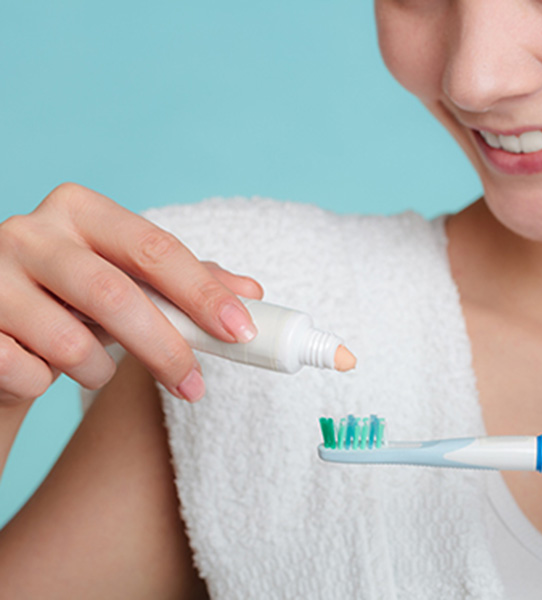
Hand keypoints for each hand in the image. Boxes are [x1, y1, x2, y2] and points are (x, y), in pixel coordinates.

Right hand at [0, 182, 262, 404]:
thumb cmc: (70, 298)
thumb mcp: (126, 280)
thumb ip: (184, 283)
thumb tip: (252, 291)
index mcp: (80, 210)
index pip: (155, 249)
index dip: (203, 293)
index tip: (241, 331)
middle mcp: (29, 232)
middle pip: (115, 296)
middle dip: (165, 349)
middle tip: (194, 386)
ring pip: (69, 343)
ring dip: (96, 371)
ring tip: (92, 366)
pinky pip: (25, 372)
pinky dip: (45, 383)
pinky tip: (40, 369)